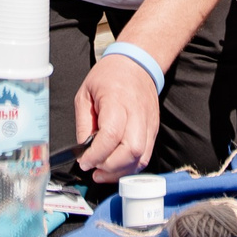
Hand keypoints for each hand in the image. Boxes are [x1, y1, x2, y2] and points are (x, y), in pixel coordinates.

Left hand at [75, 53, 159, 181]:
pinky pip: (146, 156)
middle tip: (94, 168)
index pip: (111, 136)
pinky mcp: (154, 130)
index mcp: (117, 101)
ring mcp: (148, 123)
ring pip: (141, 157)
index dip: (96, 155)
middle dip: (110, 167)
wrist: (137, 64)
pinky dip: (131, 166)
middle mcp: (137, 114)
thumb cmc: (110, 75)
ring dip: (121, 171)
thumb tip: (83, 150)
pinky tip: (117, 167)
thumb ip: (83, 124)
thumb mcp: (85, 94)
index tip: (84, 161)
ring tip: (104, 172)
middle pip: (131, 150)